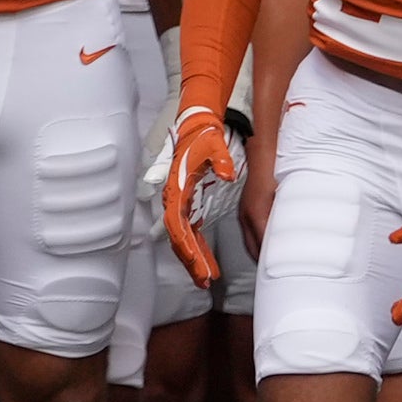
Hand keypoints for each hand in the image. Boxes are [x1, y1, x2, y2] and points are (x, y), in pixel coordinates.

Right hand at [159, 103, 241, 283]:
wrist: (198, 121)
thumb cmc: (203, 133)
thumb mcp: (213, 143)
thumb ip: (219, 159)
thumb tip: (227, 174)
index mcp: (177, 188)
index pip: (178, 225)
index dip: (187, 246)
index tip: (196, 261)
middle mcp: (175, 199)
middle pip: (179, 238)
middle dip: (191, 261)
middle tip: (204, 279)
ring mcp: (182, 203)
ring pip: (185, 239)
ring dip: (195, 259)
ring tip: (207, 278)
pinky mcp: (191, 203)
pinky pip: (193, 232)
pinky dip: (199, 249)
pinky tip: (208, 263)